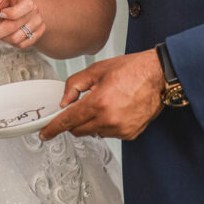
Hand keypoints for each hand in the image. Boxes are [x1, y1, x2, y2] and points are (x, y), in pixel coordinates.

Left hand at [0, 0, 44, 48]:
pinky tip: (8, 34)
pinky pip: (21, 45)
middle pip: (14, 26)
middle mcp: (34, 10)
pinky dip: (11, 42)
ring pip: (17, 39)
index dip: (10, 13)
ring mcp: (38, 23)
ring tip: (1, 29)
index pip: (25, 6)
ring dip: (4, 37)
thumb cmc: (6, 0)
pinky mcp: (38, 34)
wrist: (19, 4)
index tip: (1, 13)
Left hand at [39, 49, 164, 141]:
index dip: (53, 128)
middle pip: (78, 130)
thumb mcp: (97, 70)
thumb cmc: (131, 70)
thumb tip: (64, 101)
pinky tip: (116, 109)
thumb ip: (75, 85)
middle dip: (74, 120)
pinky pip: (109, 134)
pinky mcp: (129, 134)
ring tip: (106, 102)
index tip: (45, 134)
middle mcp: (109, 120)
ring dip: (92, 122)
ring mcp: (120, 129)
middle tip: (84, 105)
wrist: (157, 76)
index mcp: (98, 102)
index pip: (68, 120)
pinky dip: (107, 124)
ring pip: (93, 132)